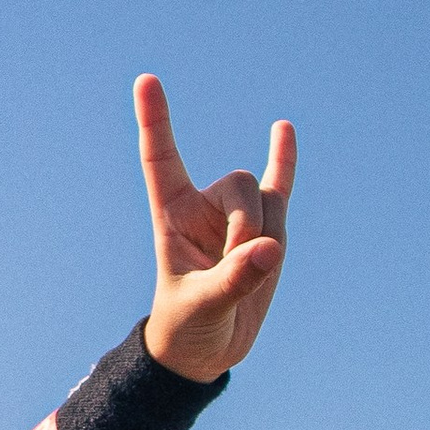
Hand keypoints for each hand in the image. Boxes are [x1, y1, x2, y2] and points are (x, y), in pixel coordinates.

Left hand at [135, 76, 293, 383]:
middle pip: (239, 185)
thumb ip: (233, 281)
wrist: (206, 349)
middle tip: (236, 269)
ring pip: (267, 199)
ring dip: (267, 236)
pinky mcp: (267, 229)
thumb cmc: (188, 327)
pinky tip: (282, 127)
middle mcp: (204, 207)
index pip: (160, 159)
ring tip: (249, 274)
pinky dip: (284, 160)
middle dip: (248, 225)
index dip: (155, 121)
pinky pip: (280, 187)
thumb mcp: (202, 308)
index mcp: (172, 216)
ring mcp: (237, 216)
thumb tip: (269, 250)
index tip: (146, 80)